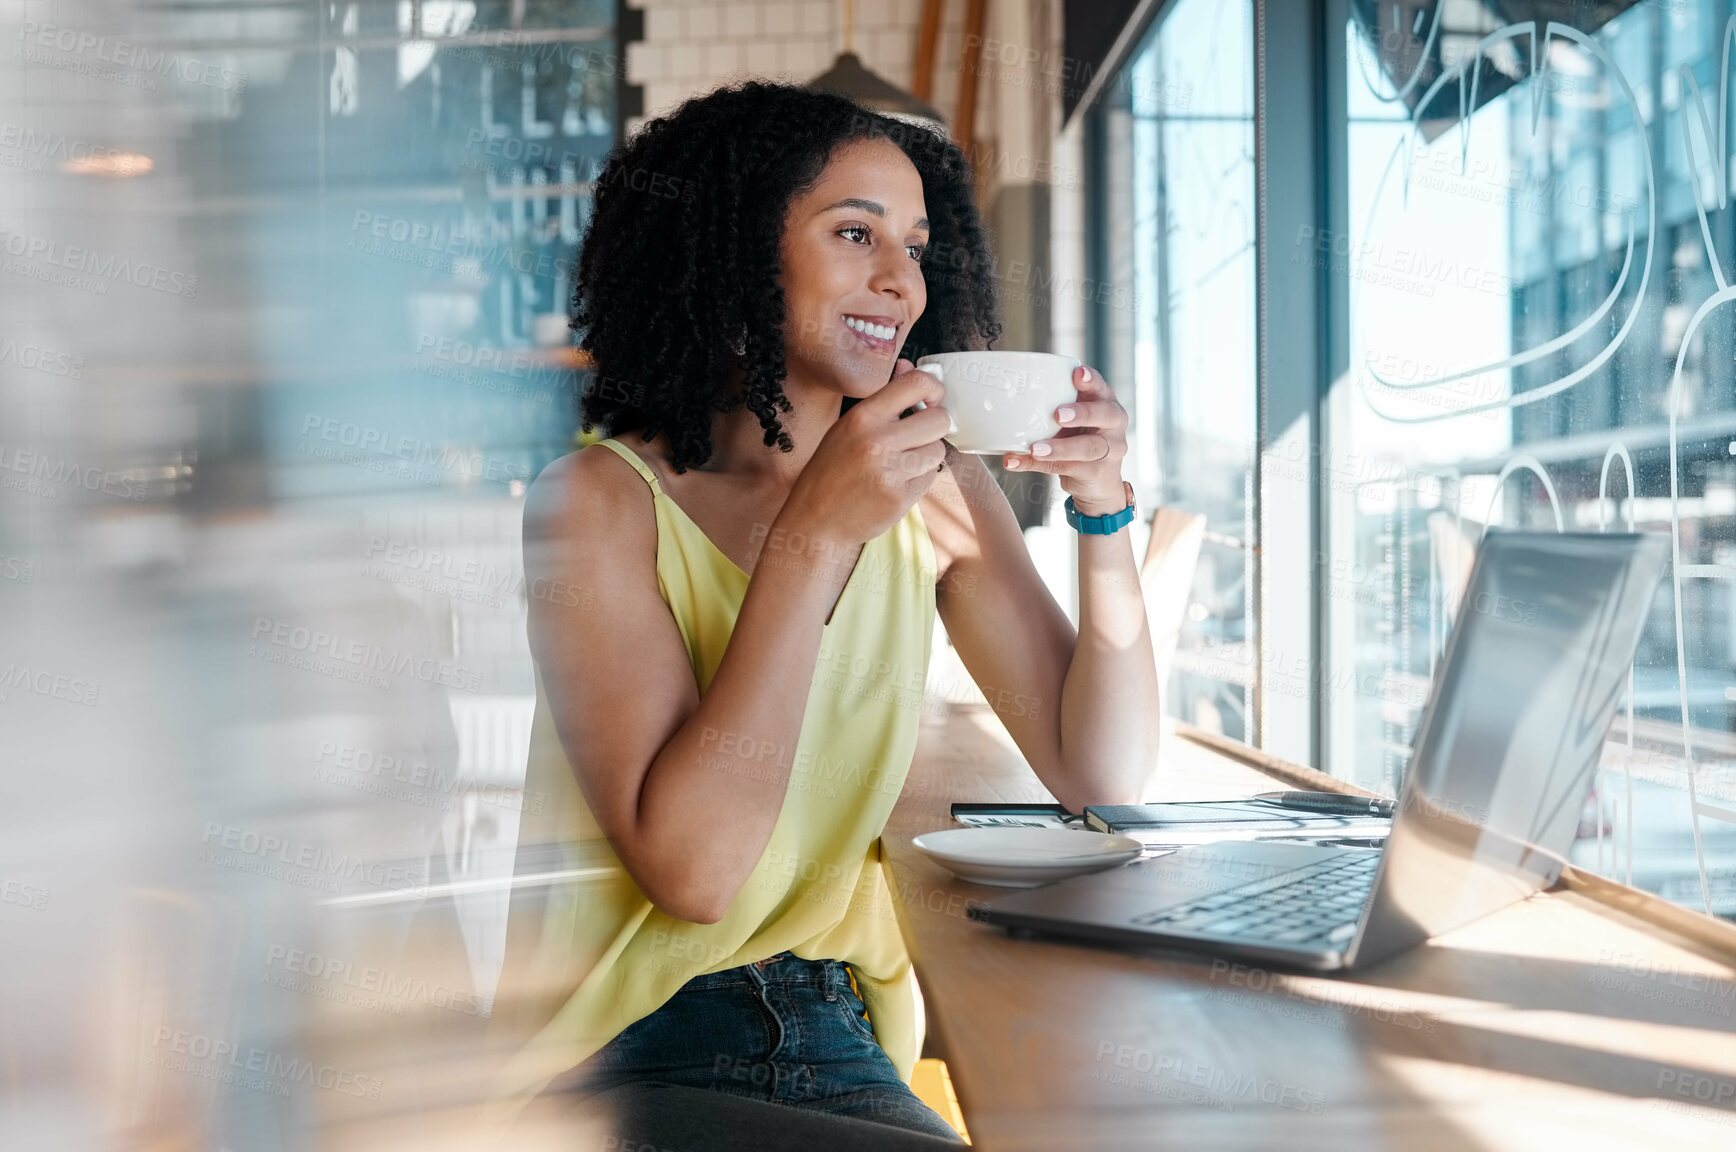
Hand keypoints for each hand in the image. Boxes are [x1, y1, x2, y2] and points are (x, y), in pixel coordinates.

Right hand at [782, 358, 950, 549]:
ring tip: (900, 464)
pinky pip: (929, 479)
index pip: (917, 384)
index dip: (933, 390)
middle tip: (919, 436)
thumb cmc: (830, 472)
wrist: (814, 522)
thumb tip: (910, 368)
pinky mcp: (900, 499)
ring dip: (926, 457)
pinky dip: (918, 480)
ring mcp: (890, 472)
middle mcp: (877, 442)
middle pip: (938, 420)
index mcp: (863, 417)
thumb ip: (882, 400)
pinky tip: (895, 484)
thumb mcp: (847, 428)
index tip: (931, 400)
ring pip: (937, 451)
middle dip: (935, 427)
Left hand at [1002, 364, 1128, 512]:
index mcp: (1105, 403)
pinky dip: (1042, 465)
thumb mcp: (1070, 421)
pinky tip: (1020, 461)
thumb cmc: (1078, 440)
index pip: (1101, 387)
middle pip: (1104, 414)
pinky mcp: (1098, 473)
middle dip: (1082, 413)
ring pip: (1088, 447)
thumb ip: (1051, 408)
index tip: (1077, 373)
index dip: (1091, 380)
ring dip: (1060, 448)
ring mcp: (1110, 450)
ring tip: (1035, 448)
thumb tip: (1003, 403)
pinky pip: (1070, 468)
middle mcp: (1113, 424)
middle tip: (1058, 414)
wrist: (1098, 482)